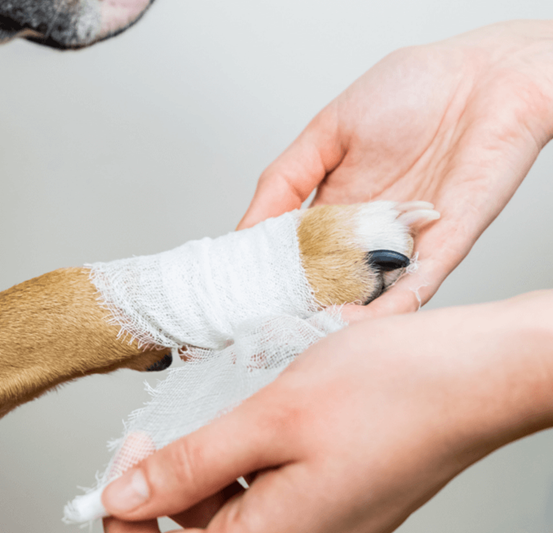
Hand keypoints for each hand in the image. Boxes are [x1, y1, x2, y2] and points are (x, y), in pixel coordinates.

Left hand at [101, 290, 552, 532]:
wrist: (470, 374)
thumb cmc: (388, 391)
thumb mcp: (273, 419)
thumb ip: (196, 464)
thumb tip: (130, 496)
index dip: (132, 509)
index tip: (131, 456)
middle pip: (206, 525)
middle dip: (178, 477)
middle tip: (178, 422)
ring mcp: (326, 517)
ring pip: (241, 500)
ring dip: (220, 458)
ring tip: (235, 410)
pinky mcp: (339, 490)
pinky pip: (276, 481)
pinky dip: (256, 450)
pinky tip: (268, 414)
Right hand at [238, 20, 552, 319]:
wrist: (484, 78)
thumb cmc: (410, 90)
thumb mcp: (327, 129)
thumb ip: (286, 179)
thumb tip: (244, 228)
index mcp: (336, 206)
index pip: (295, 252)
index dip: (269, 275)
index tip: (241, 294)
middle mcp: (367, 232)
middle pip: (327, 281)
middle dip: (298, 305)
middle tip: (264, 325)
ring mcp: (404, 244)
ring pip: (367, 295)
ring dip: (337, 316)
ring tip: (301, 335)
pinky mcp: (444, 248)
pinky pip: (414, 288)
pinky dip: (387, 310)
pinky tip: (356, 324)